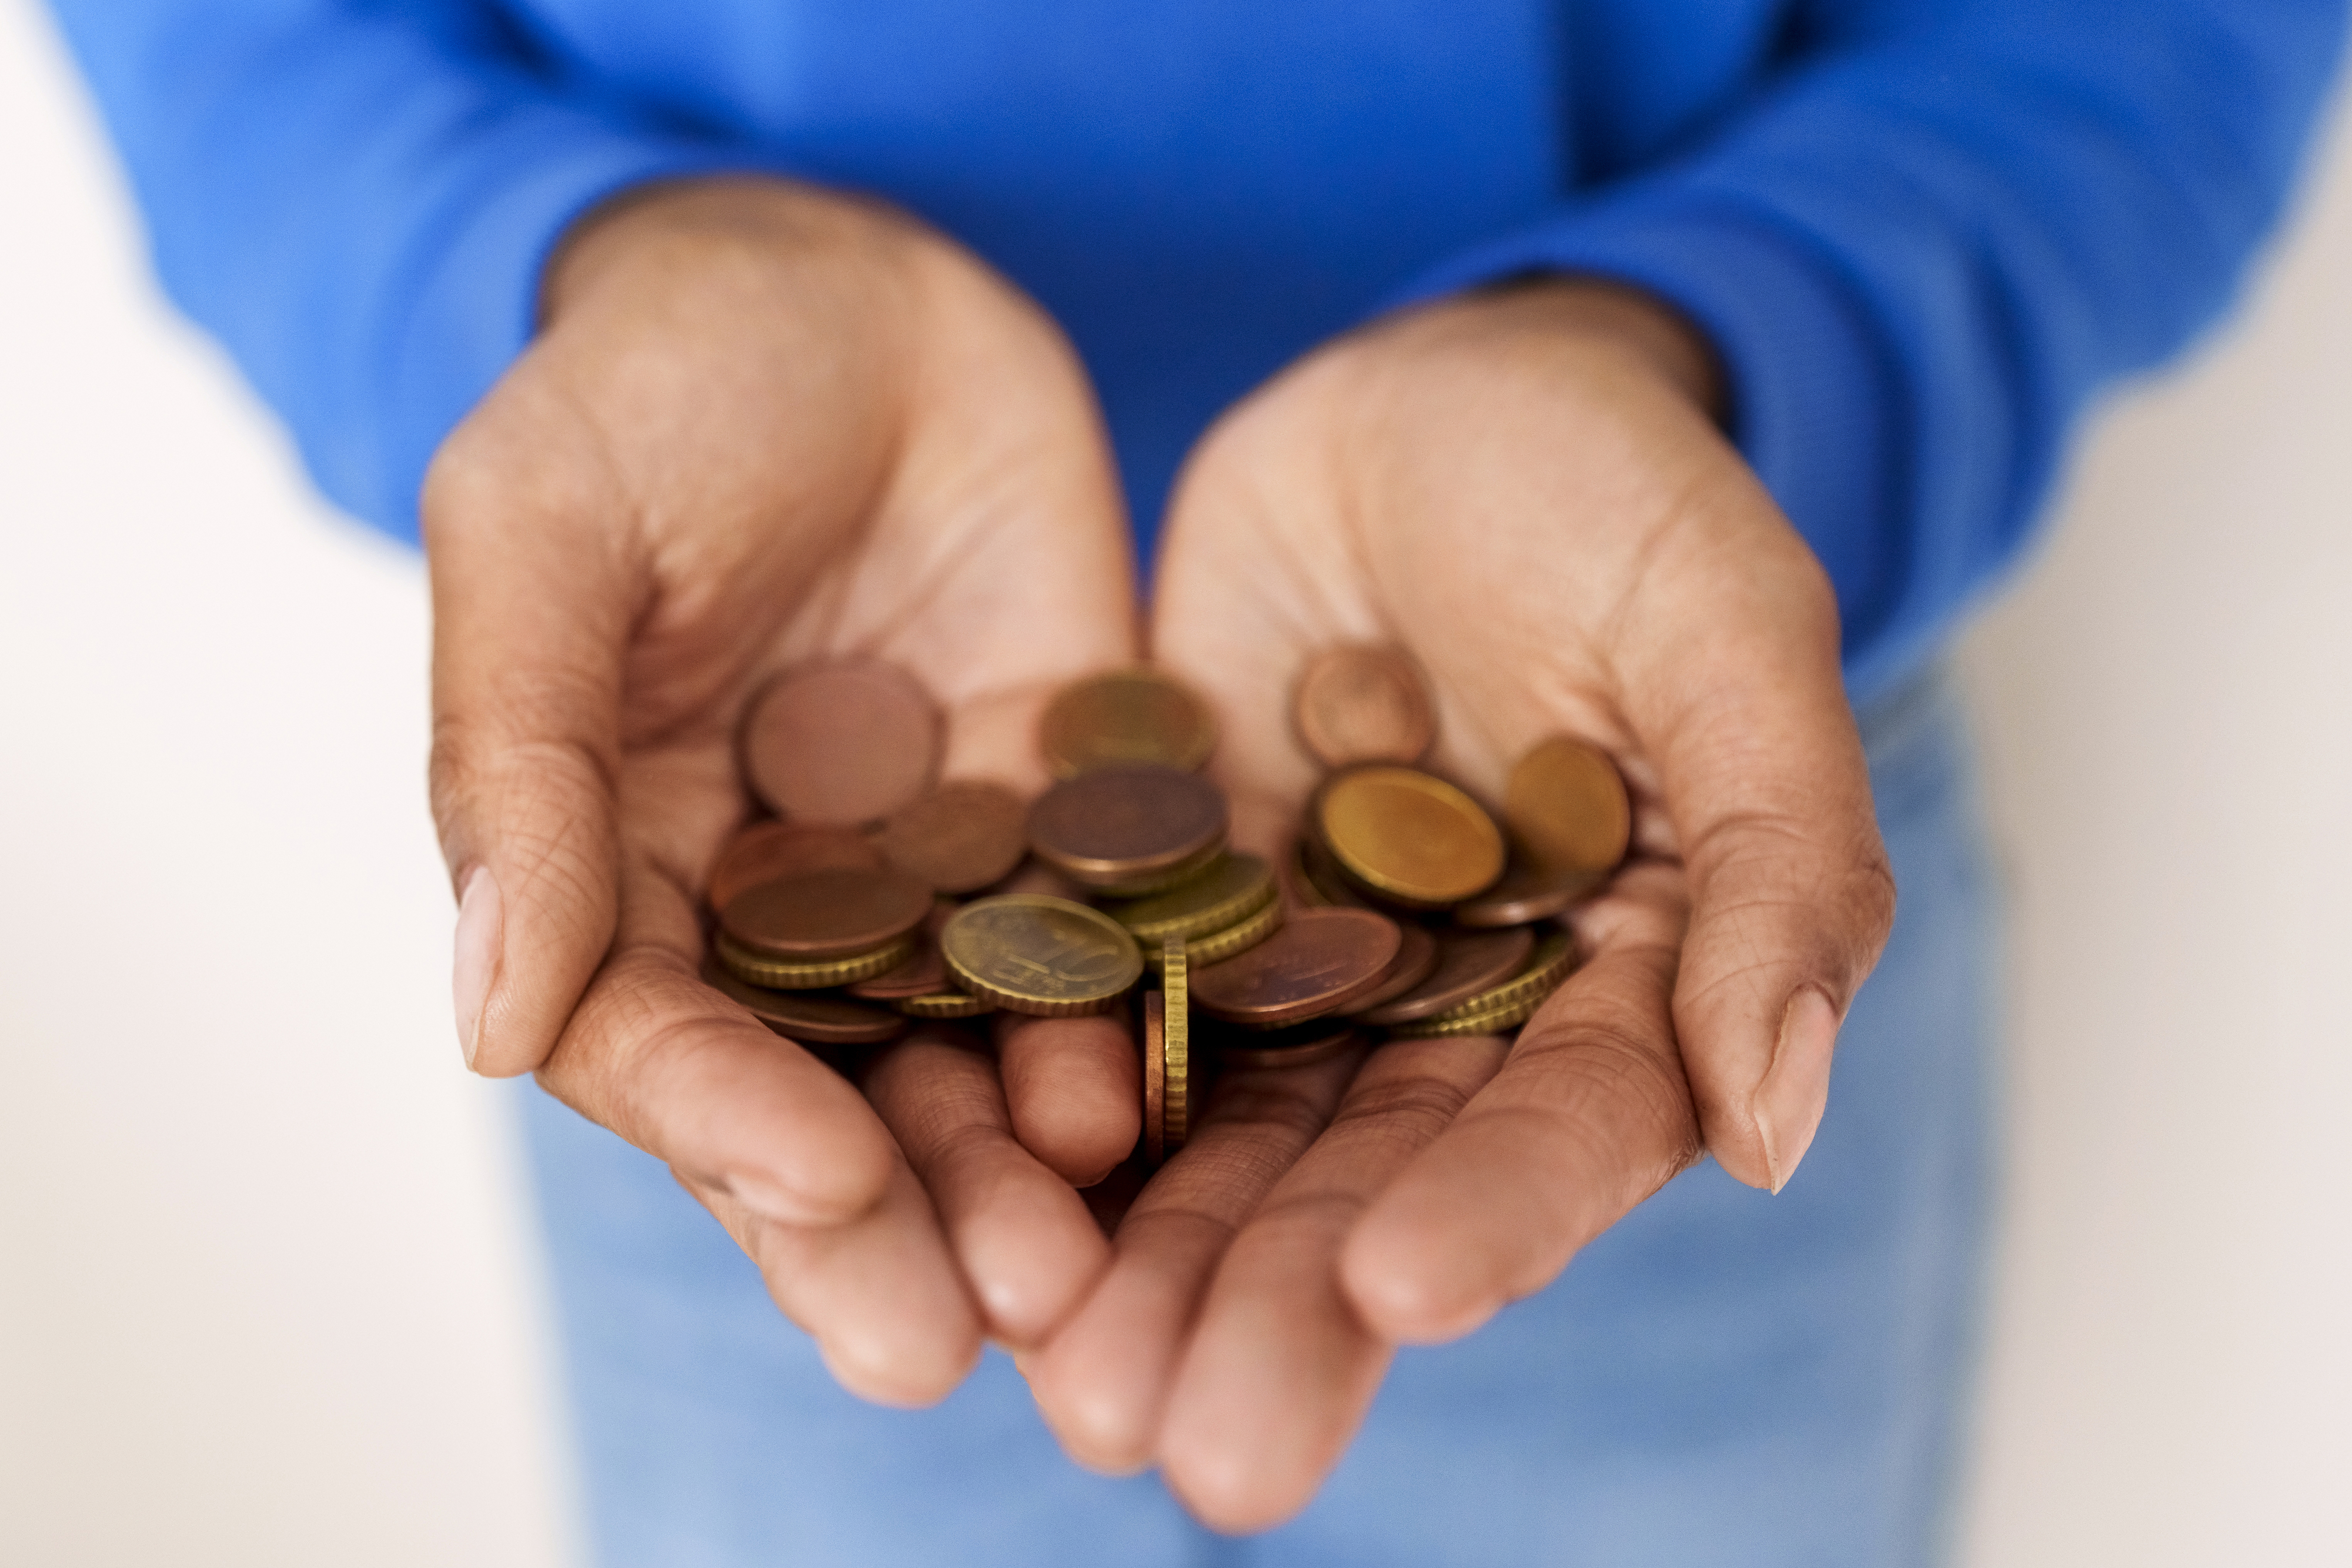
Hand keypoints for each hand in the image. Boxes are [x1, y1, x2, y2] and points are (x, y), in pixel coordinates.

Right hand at [425, 178, 1138, 1403]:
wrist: (852, 284)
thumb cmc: (657, 385)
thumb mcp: (548, 534)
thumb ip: (517, 765)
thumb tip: (485, 1020)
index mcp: (618, 861)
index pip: (653, 1038)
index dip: (723, 1120)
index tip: (817, 1180)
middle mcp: (777, 903)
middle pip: (815, 1098)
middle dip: (872, 1223)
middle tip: (943, 1342)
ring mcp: (930, 872)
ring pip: (965, 1060)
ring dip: (1010, 1175)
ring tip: (1072, 1278)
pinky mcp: (1067, 819)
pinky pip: (1103, 950)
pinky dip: (1133, 1033)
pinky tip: (1168, 1106)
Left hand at [1021, 280, 1894, 1523]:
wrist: (1431, 390)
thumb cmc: (1619, 492)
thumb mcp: (1727, 632)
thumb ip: (1781, 862)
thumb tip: (1776, 1126)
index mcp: (1611, 972)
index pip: (1566, 1122)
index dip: (1496, 1211)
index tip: (1404, 1291)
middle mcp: (1445, 1001)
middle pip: (1372, 1177)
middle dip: (1288, 1309)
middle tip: (1198, 1449)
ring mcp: (1293, 957)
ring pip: (1218, 1134)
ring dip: (1148, 1268)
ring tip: (1072, 1393)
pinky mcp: (1156, 893)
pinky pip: (1087, 1013)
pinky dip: (1033, 1113)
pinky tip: (966, 1209)